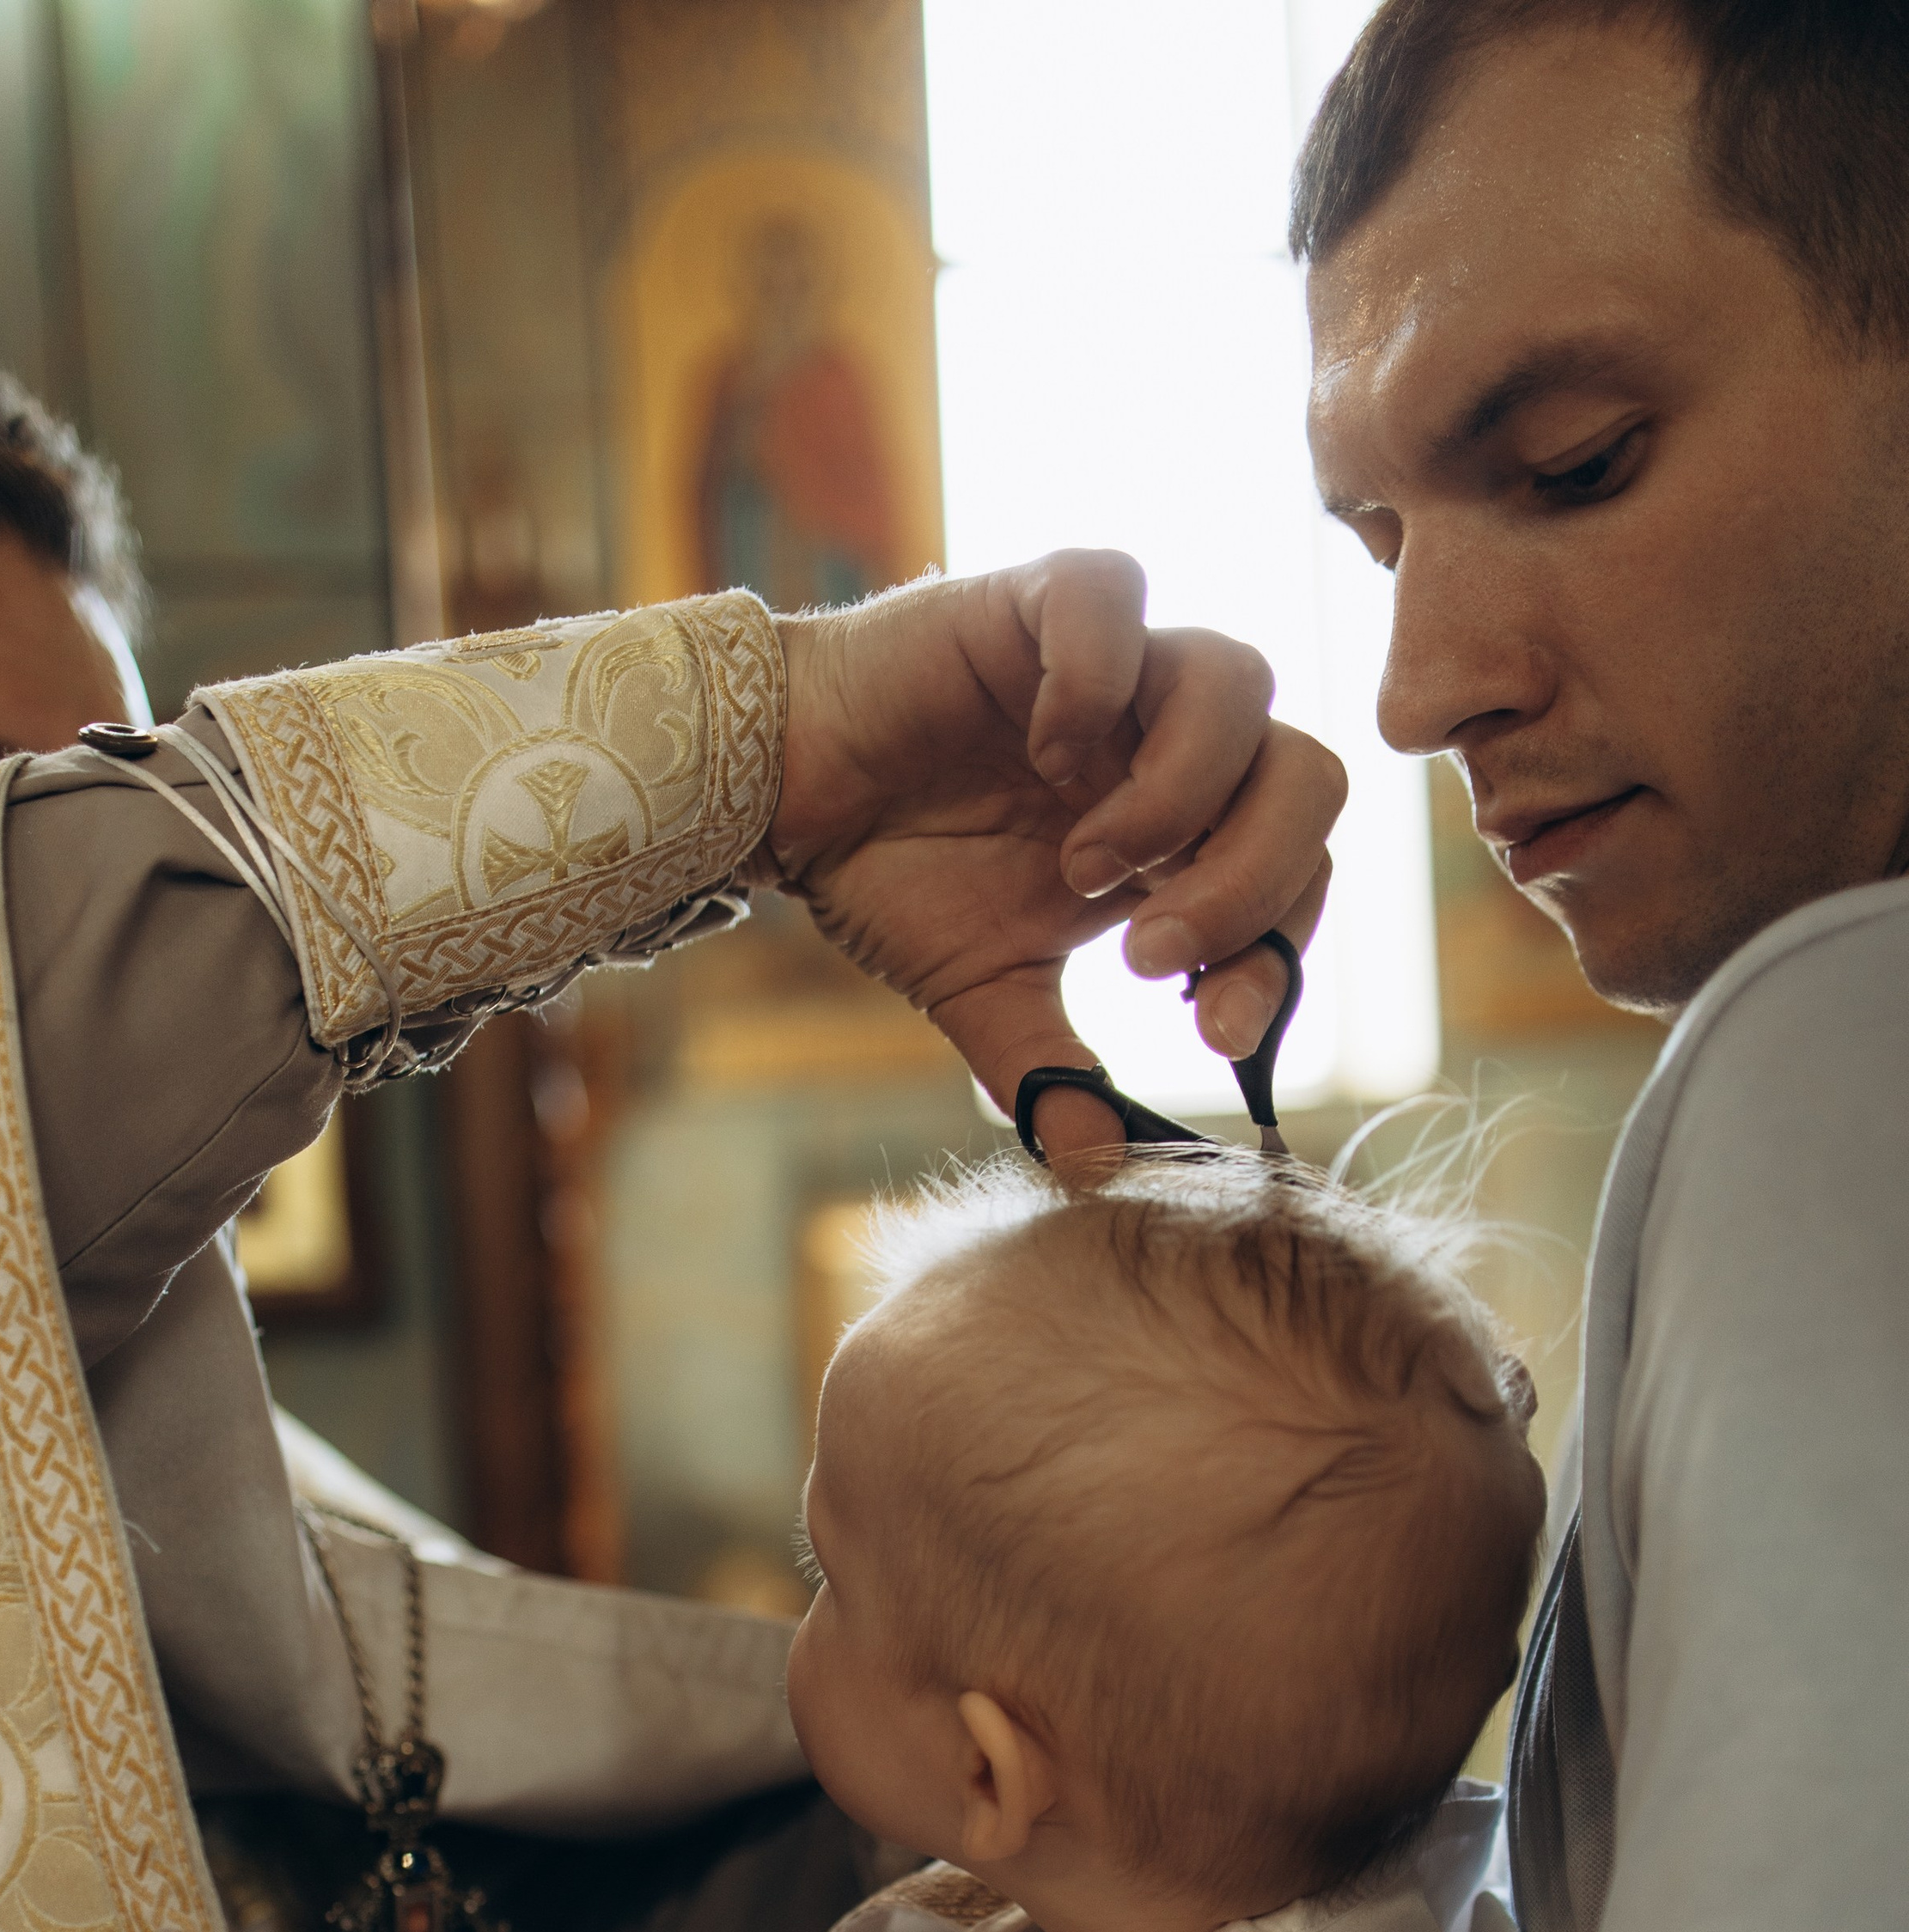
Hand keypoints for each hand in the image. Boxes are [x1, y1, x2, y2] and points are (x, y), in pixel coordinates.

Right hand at [764, 555, 1344, 1152]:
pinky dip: (1096, 680)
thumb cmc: (894, 876)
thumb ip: (1054, 1071)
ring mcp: (1117, 665)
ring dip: (1179, 795)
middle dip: (1248, 881)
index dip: (1278, 953)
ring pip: (1238, 682)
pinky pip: (1116, 594)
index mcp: (1183, 831)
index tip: (1210, 1029)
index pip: (1300, 873)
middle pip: (1306, 776)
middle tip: (1150, 952)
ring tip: (1087, 864)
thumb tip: (1103, 1177)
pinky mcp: (1042, 598)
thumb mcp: (986, 994)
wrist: (785, 796)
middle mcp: (1168, 740)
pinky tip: (1039, 750)